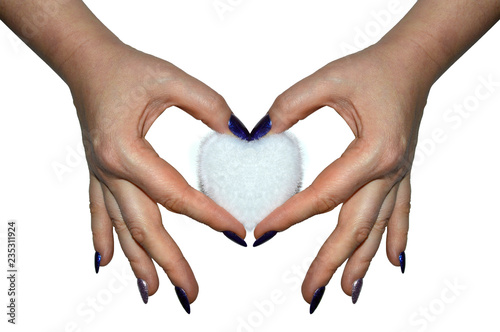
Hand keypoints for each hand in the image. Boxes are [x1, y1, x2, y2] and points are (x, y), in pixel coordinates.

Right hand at [66, 41, 246, 308]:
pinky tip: (104, 262)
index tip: (238, 233)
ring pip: (120, 229)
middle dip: (169, 263)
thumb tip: (240, 133)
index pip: (175, 195)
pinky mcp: (99, 172)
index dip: (209, 216)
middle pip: (143, 227)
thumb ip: (209, 105)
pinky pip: (98, 213)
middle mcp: (109, 170)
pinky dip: (103, 239)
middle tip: (191, 294)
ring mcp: (100, 175)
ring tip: (152, 292)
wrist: (86, 62)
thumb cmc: (126, 67)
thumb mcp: (170, 79)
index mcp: (126, 151)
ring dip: (137, 262)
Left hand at [253, 39, 436, 310]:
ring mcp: (398, 175)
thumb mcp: (329, 79)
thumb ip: (289, 105)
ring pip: (379, 228)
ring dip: (362, 262)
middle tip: (308, 293)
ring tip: (346, 291)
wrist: (412, 63)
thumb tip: (259, 134)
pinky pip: (401, 213)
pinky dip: (397, 239)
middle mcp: (389, 171)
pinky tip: (394, 262)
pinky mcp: (400, 172)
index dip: (292, 214)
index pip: (325, 194)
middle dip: (330, 262)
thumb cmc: (373, 68)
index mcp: (373, 151)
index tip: (263, 231)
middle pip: (356, 226)